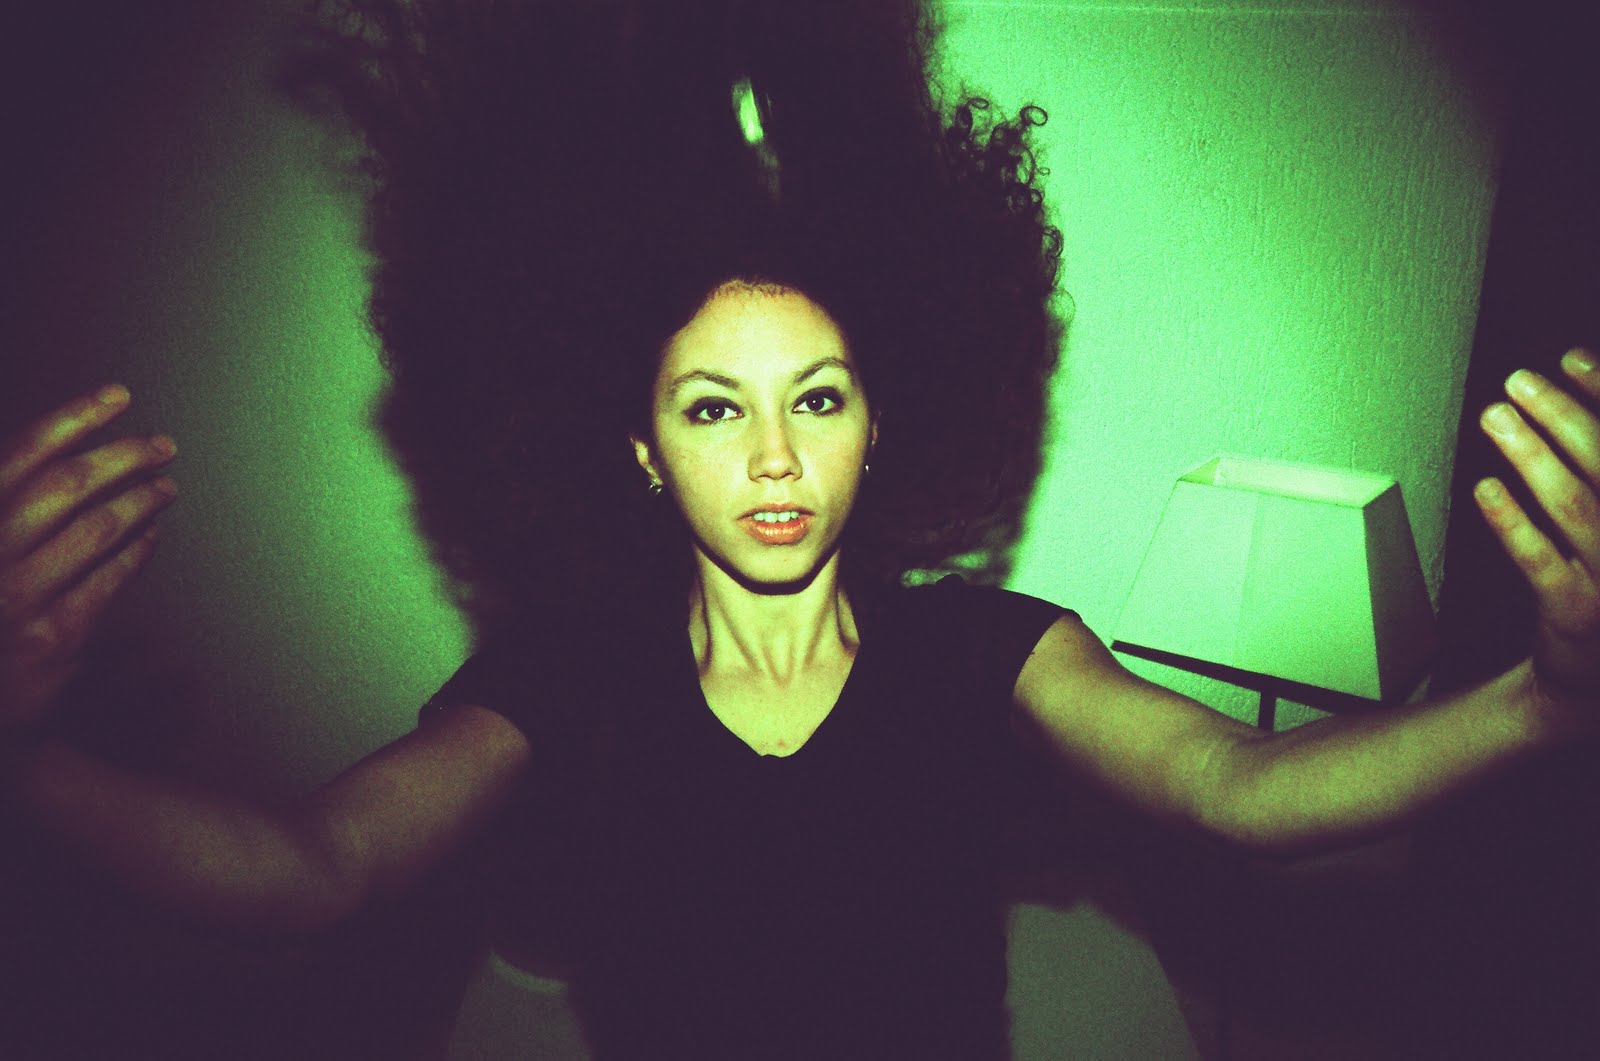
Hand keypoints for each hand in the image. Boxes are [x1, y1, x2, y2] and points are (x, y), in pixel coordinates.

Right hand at [0, 385, 178, 738]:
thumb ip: (16, 503)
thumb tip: (70, 451)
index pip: (24, 453)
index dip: (75, 416)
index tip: (118, 395)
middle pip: (68, 484)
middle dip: (124, 456)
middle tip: (163, 445)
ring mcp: (17, 596)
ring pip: (96, 529)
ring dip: (140, 500)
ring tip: (166, 487)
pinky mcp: (51, 638)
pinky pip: (109, 580)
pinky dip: (136, 552)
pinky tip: (152, 535)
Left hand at [1476, 349, 1599, 711]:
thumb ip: (1597, 466)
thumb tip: (1568, 391)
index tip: (1570, 356)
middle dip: (1564, 415)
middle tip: (1518, 380)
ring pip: (1577, 507)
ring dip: (1533, 455)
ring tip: (1493, 415)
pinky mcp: (1578, 614)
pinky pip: (1542, 562)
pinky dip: (1512, 523)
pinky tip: (1484, 488)